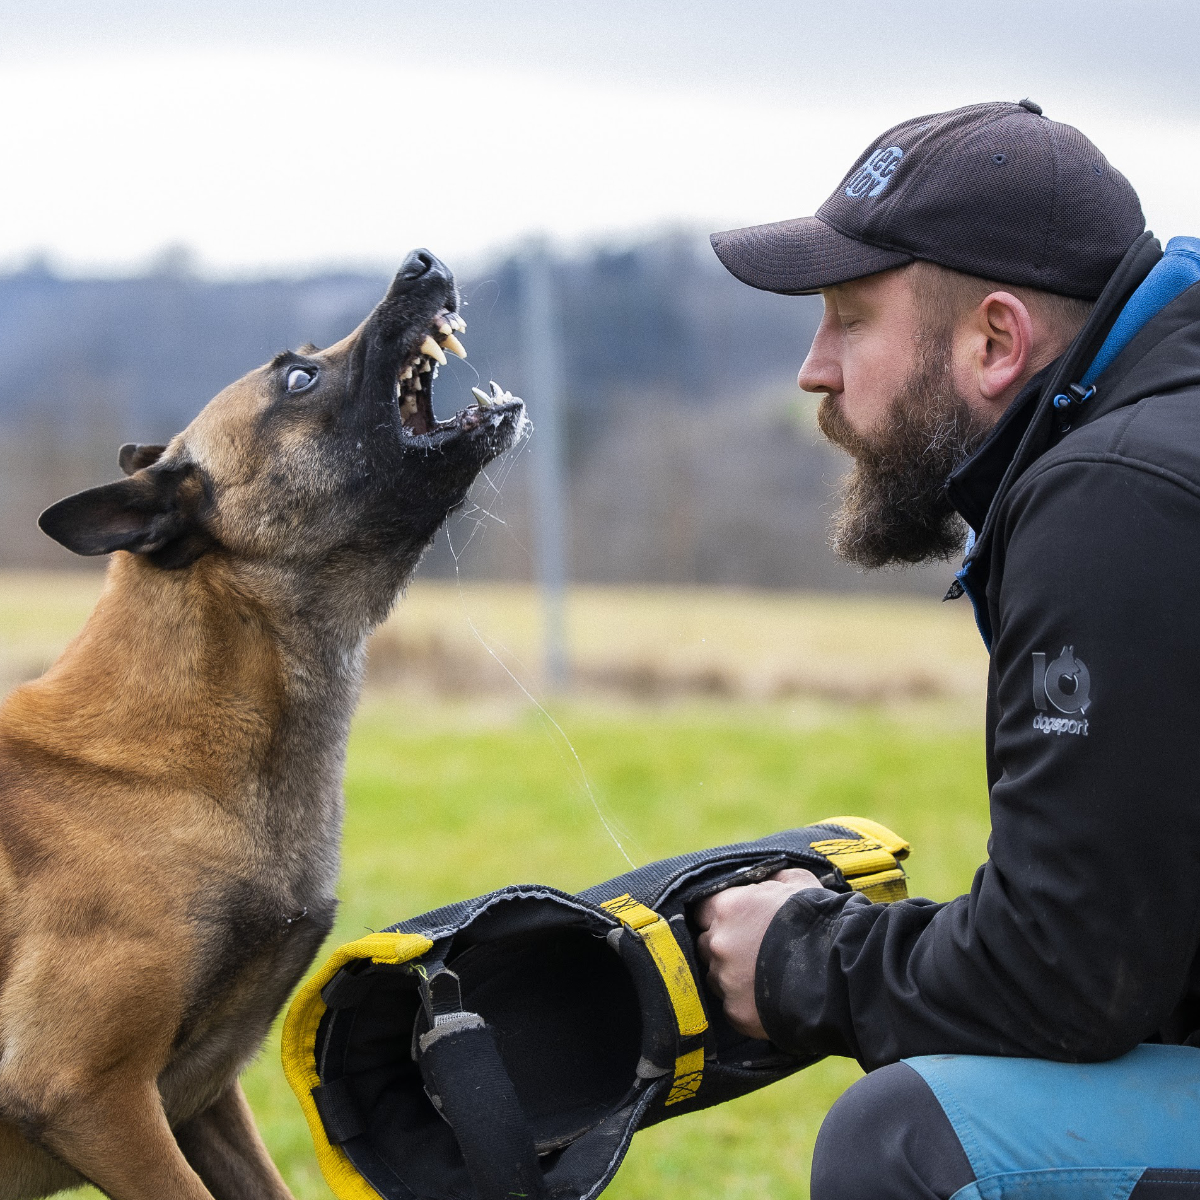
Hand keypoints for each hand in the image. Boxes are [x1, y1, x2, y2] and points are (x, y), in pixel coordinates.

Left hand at [694, 868, 825, 1039]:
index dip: (719, 915)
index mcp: (728, 907)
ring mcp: (725, 979)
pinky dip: (746, 1003)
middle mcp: (718, 942)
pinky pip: (732, 1005)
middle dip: (725, 946)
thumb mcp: (798, 883)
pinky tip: (770, 998)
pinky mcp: (736, 1011)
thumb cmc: (820, 921)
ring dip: (733, 975)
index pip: (703, 909)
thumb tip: (767, 880)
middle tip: (754, 950)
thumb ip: (772, 880)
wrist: (840, 971)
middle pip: (706, 944)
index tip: (736, 921)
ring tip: (765, 976)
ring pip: (716, 976)